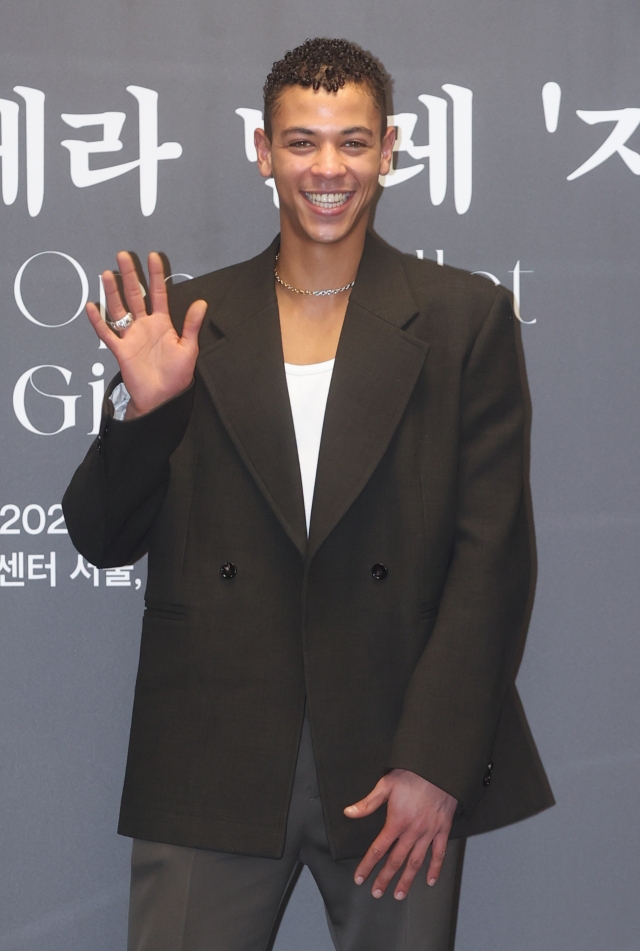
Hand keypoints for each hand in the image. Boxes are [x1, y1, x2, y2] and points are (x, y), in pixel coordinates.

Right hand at [87, 251, 207, 418]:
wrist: (162, 398)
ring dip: (112, 292)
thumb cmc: (176, 376)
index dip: (155, 276)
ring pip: (119, 309)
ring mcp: (131, 336)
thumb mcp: (188, 348)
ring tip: (106, 274)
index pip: (158, 294)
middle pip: (135, 295)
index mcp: (162, 324)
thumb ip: (192, 325)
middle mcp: (144, 326)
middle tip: (123, 255)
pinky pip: (107, 333)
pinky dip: (98, 321)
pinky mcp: (120, 350)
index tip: (153, 256)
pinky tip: (92, 307)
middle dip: (129, 276)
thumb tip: (201, 302)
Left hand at [344, 769, 457, 899]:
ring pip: (416, 862)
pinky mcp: (442, 830)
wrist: (438, 769)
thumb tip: (349, 813)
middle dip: (385, 878)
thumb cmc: (412, 775)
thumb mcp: (386, 785)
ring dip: (407, 880)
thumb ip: (368, 803)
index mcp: (396, 822)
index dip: (368, 865)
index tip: (360, 877)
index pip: (378, 849)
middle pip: (396, 860)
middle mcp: (412, 831)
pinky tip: (429, 880)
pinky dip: (435, 868)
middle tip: (376, 892)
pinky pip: (439, 853)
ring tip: (399, 894)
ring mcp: (428, 832)